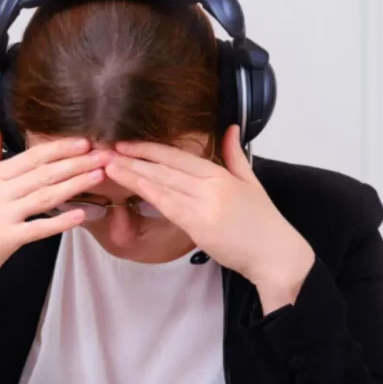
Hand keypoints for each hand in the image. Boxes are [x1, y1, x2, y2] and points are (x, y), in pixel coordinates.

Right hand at [0, 122, 110, 298]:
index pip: (31, 157)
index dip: (59, 148)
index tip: (85, 141)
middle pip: (42, 174)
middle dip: (76, 163)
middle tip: (104, 156)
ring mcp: (0, 216)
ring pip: (44, 197)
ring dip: (75, 185)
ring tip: (99, 176)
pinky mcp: (4, 239)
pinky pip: (37, 228)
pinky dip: (60, 222)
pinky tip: (81, 215)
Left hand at [106, 126, 314, 311]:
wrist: (276, 254)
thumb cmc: (264, 224)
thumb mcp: (252, 182)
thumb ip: (235, 155)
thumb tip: (230, 129)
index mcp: (222, 174)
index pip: (179, 156)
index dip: (150, 149)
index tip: (127, 143)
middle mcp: (211, 185)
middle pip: (165, 166)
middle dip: (133, 157)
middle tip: (106, 149)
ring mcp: (205, 204)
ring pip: (162, 183)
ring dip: (132, 173)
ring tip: (108, 165)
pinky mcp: (200, 225)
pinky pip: (168, 205)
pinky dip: (147, 192)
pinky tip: (129, 184)